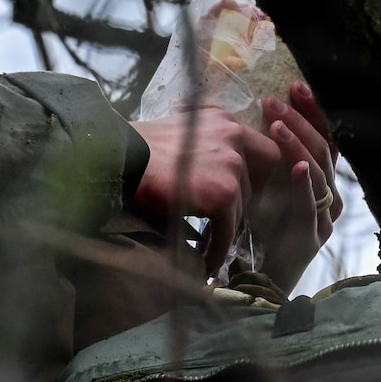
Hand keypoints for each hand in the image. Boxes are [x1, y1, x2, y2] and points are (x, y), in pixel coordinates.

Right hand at [129, 84, 341, 281]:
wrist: (119, 158)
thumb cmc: (135, 149)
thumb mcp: (178, 135)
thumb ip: (202, 148)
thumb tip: (208, 178)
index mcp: (223, 121)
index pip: (261, 151)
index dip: (252, 176)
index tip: (236, 194)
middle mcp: (233, 137)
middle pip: (251, 183)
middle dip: (235, 206)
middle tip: (216, 223)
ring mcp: (231, 164)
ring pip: (239, 209)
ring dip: (224, 228)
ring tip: (207, 245)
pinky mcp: (223, 192)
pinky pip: (227, 230)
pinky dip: (217, 248)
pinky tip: (204, 260)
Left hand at [249, 83, 341, 289]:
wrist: (260, 280)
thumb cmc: (262, 229)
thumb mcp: (266, 185)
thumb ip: (270, 156)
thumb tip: (260, 115)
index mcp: (320, 181)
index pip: (326, 138)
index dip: (314, 112)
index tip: (296, 86)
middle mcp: (328, 197)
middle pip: (324, 151)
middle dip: (302, 122)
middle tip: (276, 101)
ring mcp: (323, 218)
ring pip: (319, 173)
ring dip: (297, 146)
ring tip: (277, 125)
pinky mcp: (311, 238)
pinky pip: (309, 207)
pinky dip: (303, 185)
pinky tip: (296, 167)